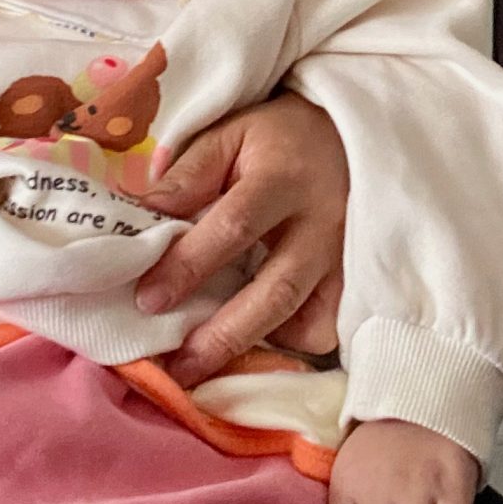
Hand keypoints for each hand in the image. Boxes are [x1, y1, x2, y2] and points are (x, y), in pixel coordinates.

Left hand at [138, 93, 348, 385]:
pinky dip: (293, 342)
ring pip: (309, 320)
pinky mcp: (357, 280)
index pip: (234, 227)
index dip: (189, 266)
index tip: (147, 299)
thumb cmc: (280, 137)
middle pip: (277, 291)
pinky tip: (256, 341)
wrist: (353, 134)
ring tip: (206, 369)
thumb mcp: (232, 134)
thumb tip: (144, 216)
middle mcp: (321, 225)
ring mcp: (345, 259)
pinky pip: (328, 327)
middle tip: (178, 367)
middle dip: (224, 335)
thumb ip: (190, 174)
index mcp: (284, 179)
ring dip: (258, 348)